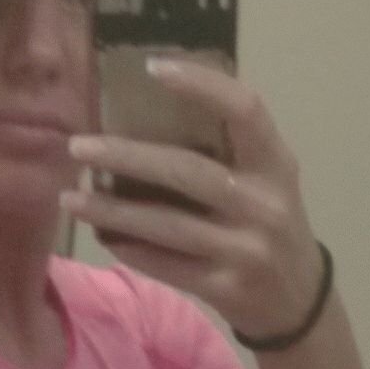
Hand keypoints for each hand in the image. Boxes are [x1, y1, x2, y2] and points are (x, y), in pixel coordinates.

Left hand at [67, 62, 325, 344]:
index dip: (202, 85)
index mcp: (275, 164)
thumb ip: (227, 148)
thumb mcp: (267, 180)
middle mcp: (264, 204)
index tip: (152, 67)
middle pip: (187, 171)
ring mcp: (246, 250)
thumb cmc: (269, 224)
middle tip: (78, 146)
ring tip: (71, 199)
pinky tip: (102, 236)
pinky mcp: (226, 288)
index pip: (245, 110)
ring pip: (167, 225)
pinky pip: (167, 265)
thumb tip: (148, 107)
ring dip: (113, 212)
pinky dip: (131, 250)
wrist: (299, 301)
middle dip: (127, 157)